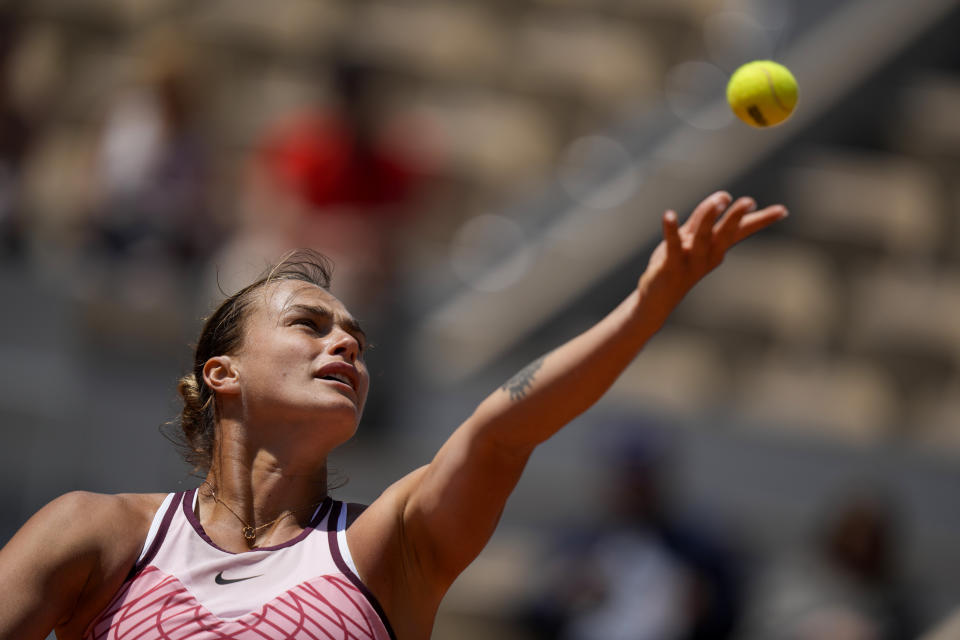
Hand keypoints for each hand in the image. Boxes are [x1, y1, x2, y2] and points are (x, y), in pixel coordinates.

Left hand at [638, 191, 787, 314]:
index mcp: (717, 248)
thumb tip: (724, 196)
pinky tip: (668, 215)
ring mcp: (690, 261)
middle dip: (736, 218)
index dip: (761, 220)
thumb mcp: (691, 239)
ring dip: (708, 219)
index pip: (742, 230)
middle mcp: (708, 255)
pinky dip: (670, 230)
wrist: (658, 300)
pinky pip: (671, 245)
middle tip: (749, 202)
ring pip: (702, 237)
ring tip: (717, 201)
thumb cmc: (677, 265)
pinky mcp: (670, 265)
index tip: (783, 210)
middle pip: (725, 234)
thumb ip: (703, 218)